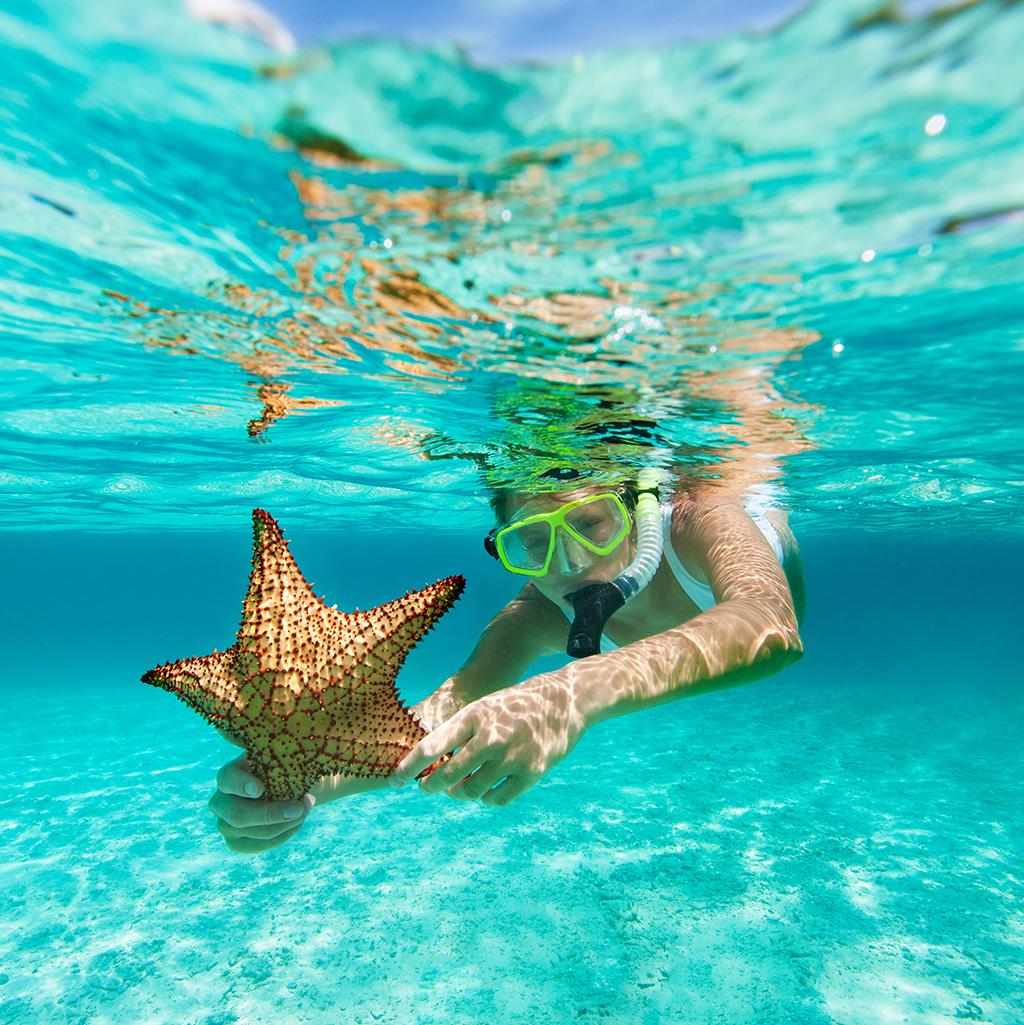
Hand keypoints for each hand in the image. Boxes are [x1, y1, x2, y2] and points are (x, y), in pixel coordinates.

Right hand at [208, 755, 314, 854]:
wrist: (289, 788)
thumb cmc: (285, 768)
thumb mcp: (282, 757)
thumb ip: (281, 753)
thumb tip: (293, 747)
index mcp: (229, 775)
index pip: (228, 779)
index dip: (241, 785)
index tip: (260, 788)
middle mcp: (221, 801)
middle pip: (237, 814)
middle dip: (271, 814)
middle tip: (300, 806)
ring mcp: (226, 825)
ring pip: (252, 833)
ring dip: (284, 824)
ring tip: (306, 809)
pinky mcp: (237, 842)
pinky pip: (258, 846)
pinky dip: (282, 835)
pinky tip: (297, 822)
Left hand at [389, 672, 585, 805]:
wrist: (566, 700)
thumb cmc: (516, 704)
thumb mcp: (484, 708)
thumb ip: (461, 733)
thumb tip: (431, 763)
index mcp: (475, 715)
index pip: (432, 746)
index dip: (409, 766)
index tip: (395, 780)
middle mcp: (491, 737)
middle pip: (448, 775)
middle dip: (431, 786)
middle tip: (426, 787)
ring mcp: (512, 757)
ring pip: (470, 791)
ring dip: (458, 793)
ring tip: (457, 788)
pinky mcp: (531, 773)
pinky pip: (496, 799)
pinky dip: (485, 798)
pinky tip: (484, 790)